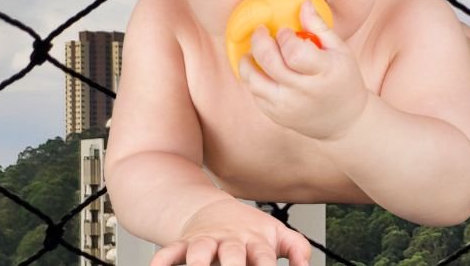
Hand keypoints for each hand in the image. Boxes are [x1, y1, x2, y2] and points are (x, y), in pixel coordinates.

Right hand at [151, 199, 311, 265]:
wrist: (213, 209)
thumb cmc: (249, 230)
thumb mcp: (276, 235)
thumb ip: (297, 248)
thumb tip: (306, 264)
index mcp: (255, 241)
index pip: (264, 258)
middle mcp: (230, 241)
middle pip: (232, 254)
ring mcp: (207, 241)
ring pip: (200, 250)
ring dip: (197, 263)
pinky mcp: (185, 243)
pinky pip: (170, 251)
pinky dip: (162, 260)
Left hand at [239, 1, 369, 140]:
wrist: (345, 120)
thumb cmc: (343, 79)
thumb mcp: (341, 50)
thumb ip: (320, 27)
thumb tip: (303, 3)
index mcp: (325, 73)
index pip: (295, 52)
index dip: (284, 37)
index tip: (284, 31)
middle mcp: (305, 92)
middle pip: (270, 63)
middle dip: (259, 41)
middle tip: (260, 32)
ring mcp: (289, 107)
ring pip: (254, 82)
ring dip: (247, 62)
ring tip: (253, 52)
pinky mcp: (277, 116)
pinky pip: (255, 94)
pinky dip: (252, 79)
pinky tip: (260, 69)